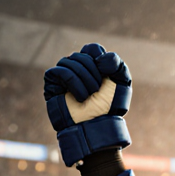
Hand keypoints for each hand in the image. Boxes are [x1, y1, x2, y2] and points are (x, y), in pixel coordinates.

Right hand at [43, 44, 132, 165]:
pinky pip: (59, 71)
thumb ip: (116, 63)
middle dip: (93, 72)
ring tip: (89, 95)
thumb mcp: (122, 83)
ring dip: (83, 78)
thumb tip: (98, 58)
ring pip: (69, 61)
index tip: (105, 75)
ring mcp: (63, 76)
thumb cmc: (109, 108)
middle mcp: (76, 69)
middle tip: (97, 89)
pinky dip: (72, 82)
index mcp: (92, 66)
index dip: (100, 59)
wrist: (97, 126)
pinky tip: (80, 96)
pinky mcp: (52, 84)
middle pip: (81, 55)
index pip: (92, 49)